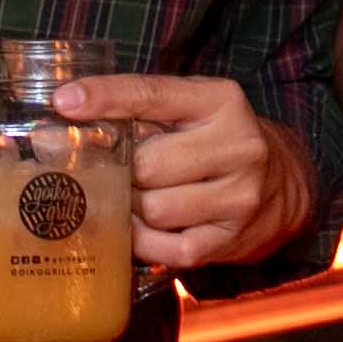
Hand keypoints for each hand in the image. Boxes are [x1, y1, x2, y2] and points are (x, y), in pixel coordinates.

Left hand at [55, 74, 312, 270]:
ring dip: (131, 207)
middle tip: (115, 172)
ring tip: (135, 198)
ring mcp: (240, 197)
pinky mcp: (231, 240)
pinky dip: (143, 240)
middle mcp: (238, 146)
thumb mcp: (191, 111)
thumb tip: (57, 123)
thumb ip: (137, 111)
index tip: (64, 102)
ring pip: (153, 209)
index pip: (153, 94)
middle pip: (147, 164)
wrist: (285, 185)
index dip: (105, 97)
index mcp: (221, 102)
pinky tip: (143, 227)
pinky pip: (165, 248)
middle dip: (122, 171)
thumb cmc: (217, 141)